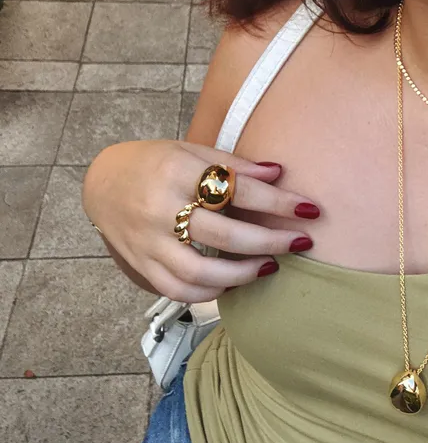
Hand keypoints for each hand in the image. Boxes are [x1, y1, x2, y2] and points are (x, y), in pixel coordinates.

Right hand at [82, 140, 319, 301]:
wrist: (102, 182)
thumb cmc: (156, 162)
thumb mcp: (192, 150)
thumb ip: (234, 164)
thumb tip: (279, 173)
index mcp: (177, 170)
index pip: (237, 189)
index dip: (278, 201)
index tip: (310, 209)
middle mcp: (161, 207)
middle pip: (225, 235)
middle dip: (270, 241)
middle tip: (301, 243)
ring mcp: (149, 240)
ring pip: (201, 272)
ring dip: (243, 274)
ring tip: (271, 266)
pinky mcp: (142, 264)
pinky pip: (178, 289)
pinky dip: (210, 292)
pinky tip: (233, 283)